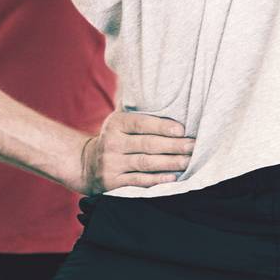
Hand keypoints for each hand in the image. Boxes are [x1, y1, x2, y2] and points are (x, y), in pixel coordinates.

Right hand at [78, 112, 193, 193]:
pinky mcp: (113, 182)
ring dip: (170, 162)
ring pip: (146, 163)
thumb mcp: (118, 122)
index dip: (162, 126)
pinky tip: (173, 177)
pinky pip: (139, 180)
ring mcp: (111, 163)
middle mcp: (111, 142)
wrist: (86, 164)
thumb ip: (137, 112)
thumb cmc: (115, 139)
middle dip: (174, 145)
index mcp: (115, 123)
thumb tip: (166, 96)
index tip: (182, 130)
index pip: (141, 123)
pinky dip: (157, 179)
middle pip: (147, 144)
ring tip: (188, 161)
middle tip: (194, 146)